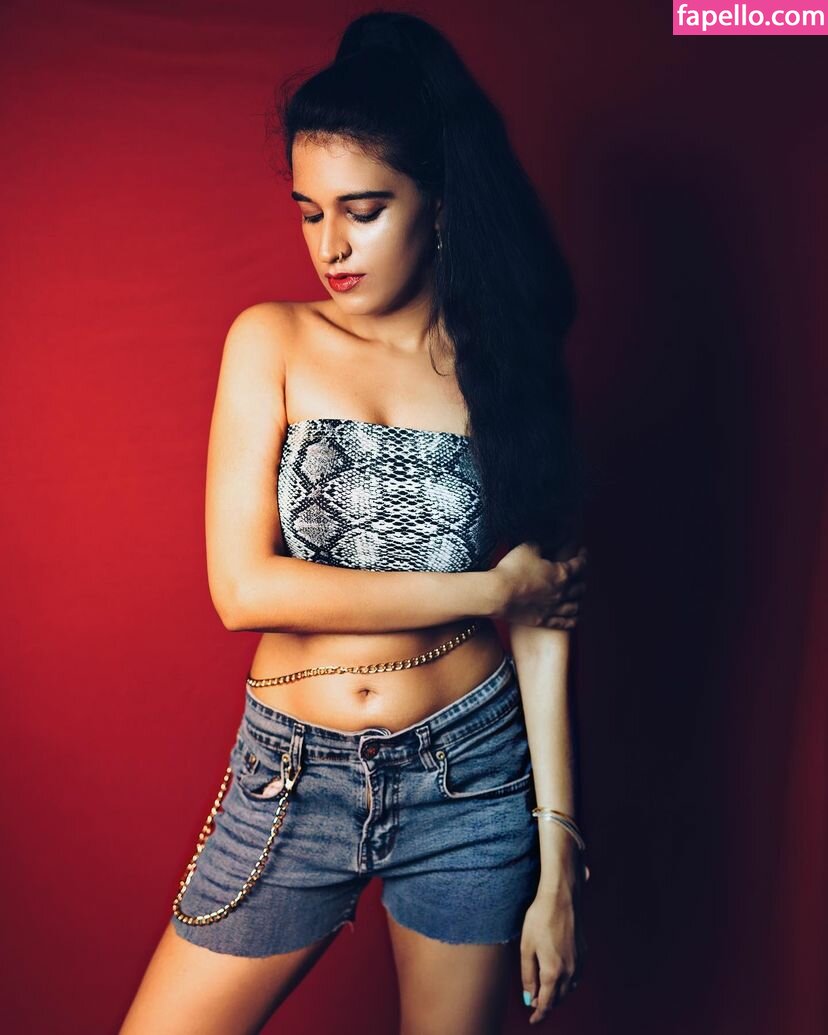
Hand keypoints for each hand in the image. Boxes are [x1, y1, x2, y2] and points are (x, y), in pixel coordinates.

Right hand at [492, 541, 587, 628]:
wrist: (498, 594)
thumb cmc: (511, 569)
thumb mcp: (527, 548)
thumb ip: (540, 546)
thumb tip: (543, 547)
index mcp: (561, 573)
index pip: (580, 565)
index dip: (583, 557)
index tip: (583, 552)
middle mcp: (562, 593)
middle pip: (580, 587)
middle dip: (581, 580)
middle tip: (579, 576)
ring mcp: (554, 609)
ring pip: (576, 607)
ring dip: (579, 601)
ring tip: (578, 598)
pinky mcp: (544, 621)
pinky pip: (565, 623)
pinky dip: (573, 620)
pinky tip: (574, 618)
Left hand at [520, 876, 587, 1023]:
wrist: (561, 897)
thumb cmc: (540, 919)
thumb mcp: (526, 947)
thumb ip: (527, 975)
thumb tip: (529, 998)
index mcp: (553, 972)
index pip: (546, 1004)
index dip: (538, 1014)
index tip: (532, 1020)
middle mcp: (569, 972)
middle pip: (558, 998)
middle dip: (547, 1004)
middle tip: (535, 1004)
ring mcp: (579, 962)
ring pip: (569, 989)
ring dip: (558, 994)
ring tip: (546, 992)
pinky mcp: (584, 953)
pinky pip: (577, 977)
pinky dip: (568, 983)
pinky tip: (561, 977)